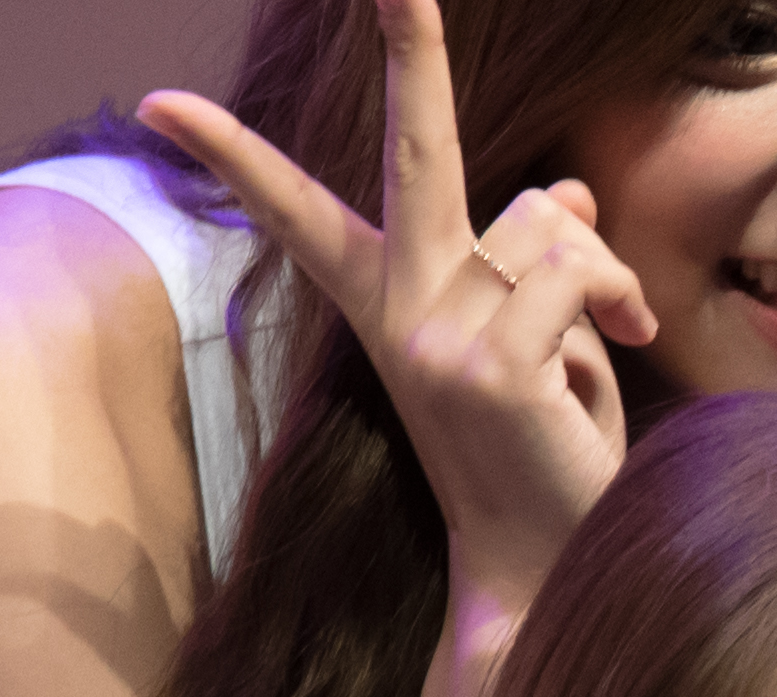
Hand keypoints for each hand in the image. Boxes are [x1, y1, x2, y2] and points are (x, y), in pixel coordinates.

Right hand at [135, 0, 656, 636]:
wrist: (549, 563)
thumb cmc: (550, 453)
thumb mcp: (547, 343)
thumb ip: (542, 267)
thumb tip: (569, 190)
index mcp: (389, 306)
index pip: (301, 213)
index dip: (233, 154)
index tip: (160, 104)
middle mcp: (400, 312)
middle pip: (414, 153)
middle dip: (411, 53)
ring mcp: (436, 337)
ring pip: (545, 226)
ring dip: (599, 282)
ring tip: (595, 355)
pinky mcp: (490, 364)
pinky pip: (574, 277)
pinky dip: (617, 310)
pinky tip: (606, 373)